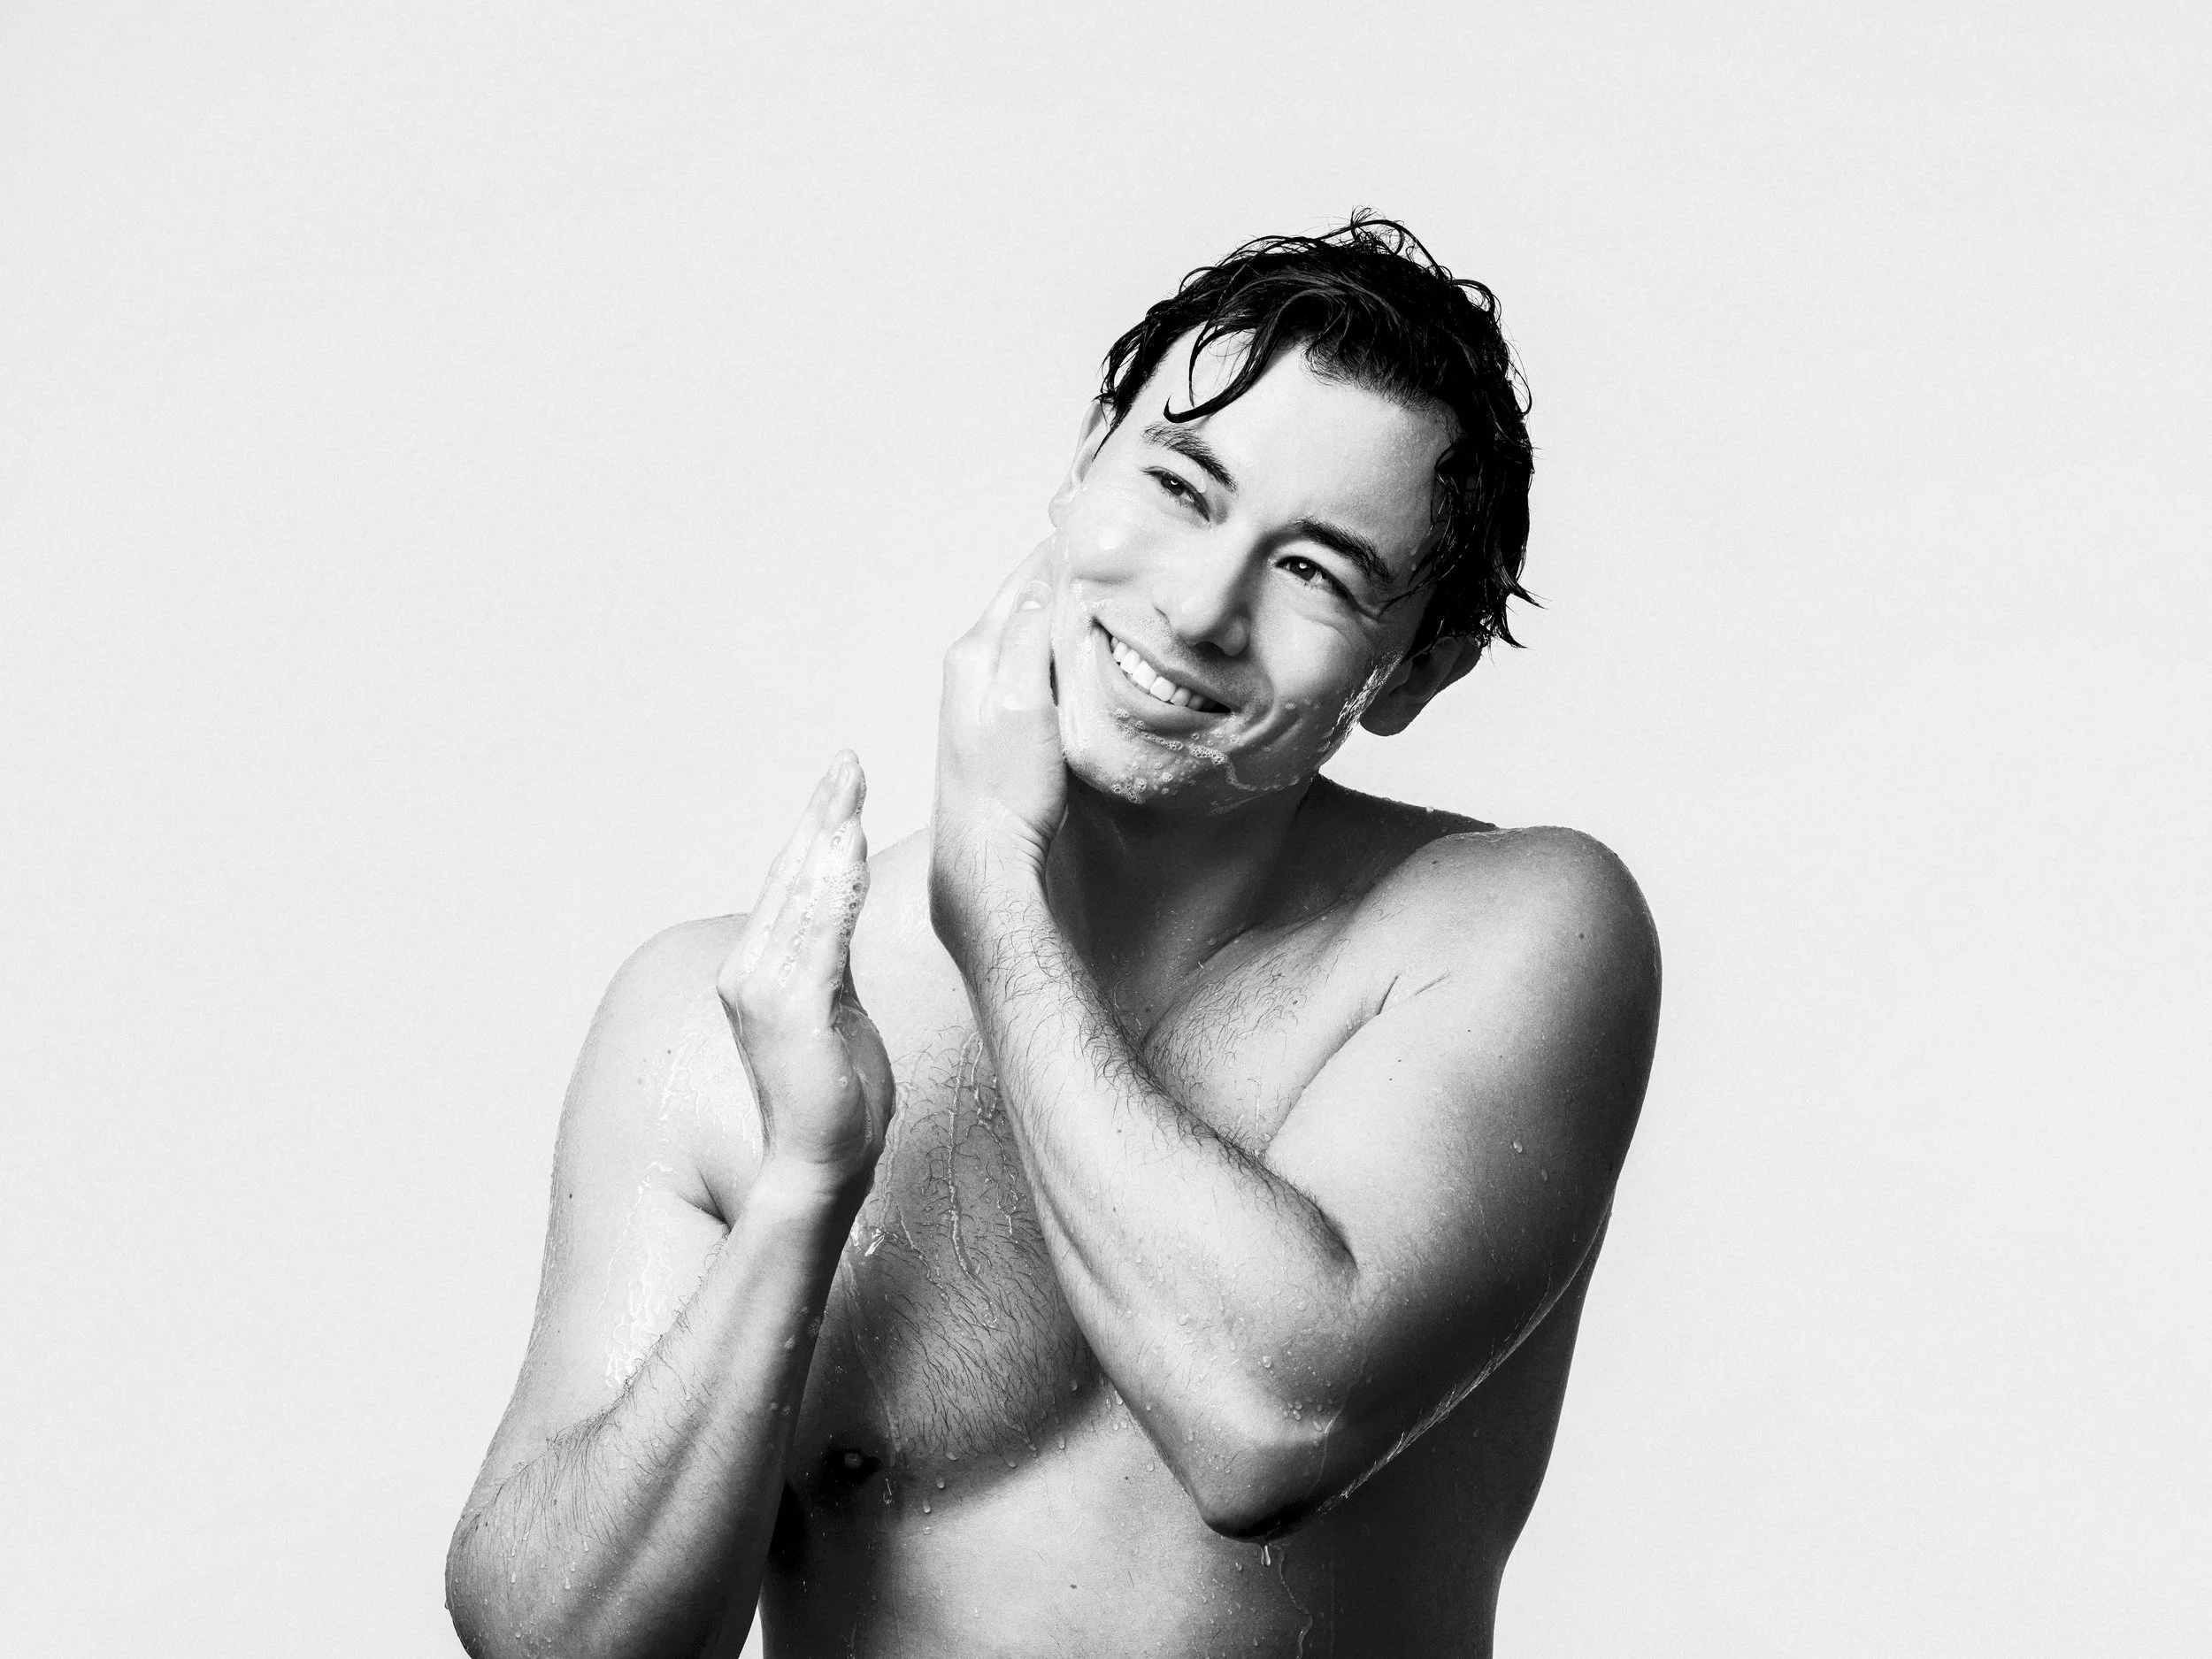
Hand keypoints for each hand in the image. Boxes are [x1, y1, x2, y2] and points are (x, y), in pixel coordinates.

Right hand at [717, 753, 894, 1195]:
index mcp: (760, 969)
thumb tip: (840, 913)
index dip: (814, 826)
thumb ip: (830, 959)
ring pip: (800, 897)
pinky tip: (849, 849)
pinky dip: (833, 889)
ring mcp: (763, 992)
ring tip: (850, 789)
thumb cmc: (838, 1098)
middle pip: (789, 876)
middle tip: (847, 761)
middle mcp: (748, 971)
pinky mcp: (790, 1013)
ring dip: (826, 838)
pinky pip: (817, 935)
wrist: (821, 1166)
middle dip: (820, 813)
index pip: (790, 883)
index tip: (842, 778)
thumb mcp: (836, 1009)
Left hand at [931, 540, 1064, 962]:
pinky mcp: (992, 725)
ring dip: (1057, 610)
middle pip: (1021, 600)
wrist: (986, 862)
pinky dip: (1052, 647)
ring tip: (1099, 588)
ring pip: (1023, 633)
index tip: (1096, 521)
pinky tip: (1077, 652)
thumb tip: (1043, 584)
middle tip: (1107, 548)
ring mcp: (977, 696)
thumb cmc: (1009, 790)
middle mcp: (969, 666)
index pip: (1024, 579)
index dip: (1061, 550)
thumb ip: (1028, 639)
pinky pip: (1026, 665)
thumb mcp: (1023, 704)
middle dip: (1061, 573)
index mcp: (976, 652)